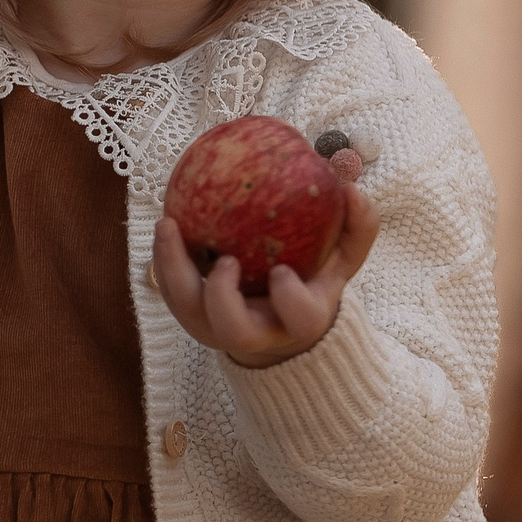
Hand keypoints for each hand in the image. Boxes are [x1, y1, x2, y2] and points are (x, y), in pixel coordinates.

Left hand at [152, 180, 378, 368]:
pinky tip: (166, 221)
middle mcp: (255, 332)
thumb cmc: (311, 280)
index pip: (301, 318)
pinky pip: (169, 290)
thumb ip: (358, 227)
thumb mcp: (341, 258)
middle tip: (223, 259)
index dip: (290, 298)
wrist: (276, 319)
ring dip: (175, 270)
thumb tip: (353, 188)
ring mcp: (216, 328)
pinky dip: (164, 259)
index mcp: (298, 320)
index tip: (282, 269)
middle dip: (223, 297)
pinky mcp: (190, 316)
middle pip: (233, 330)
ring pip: (188, 311)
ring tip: (169, 224)